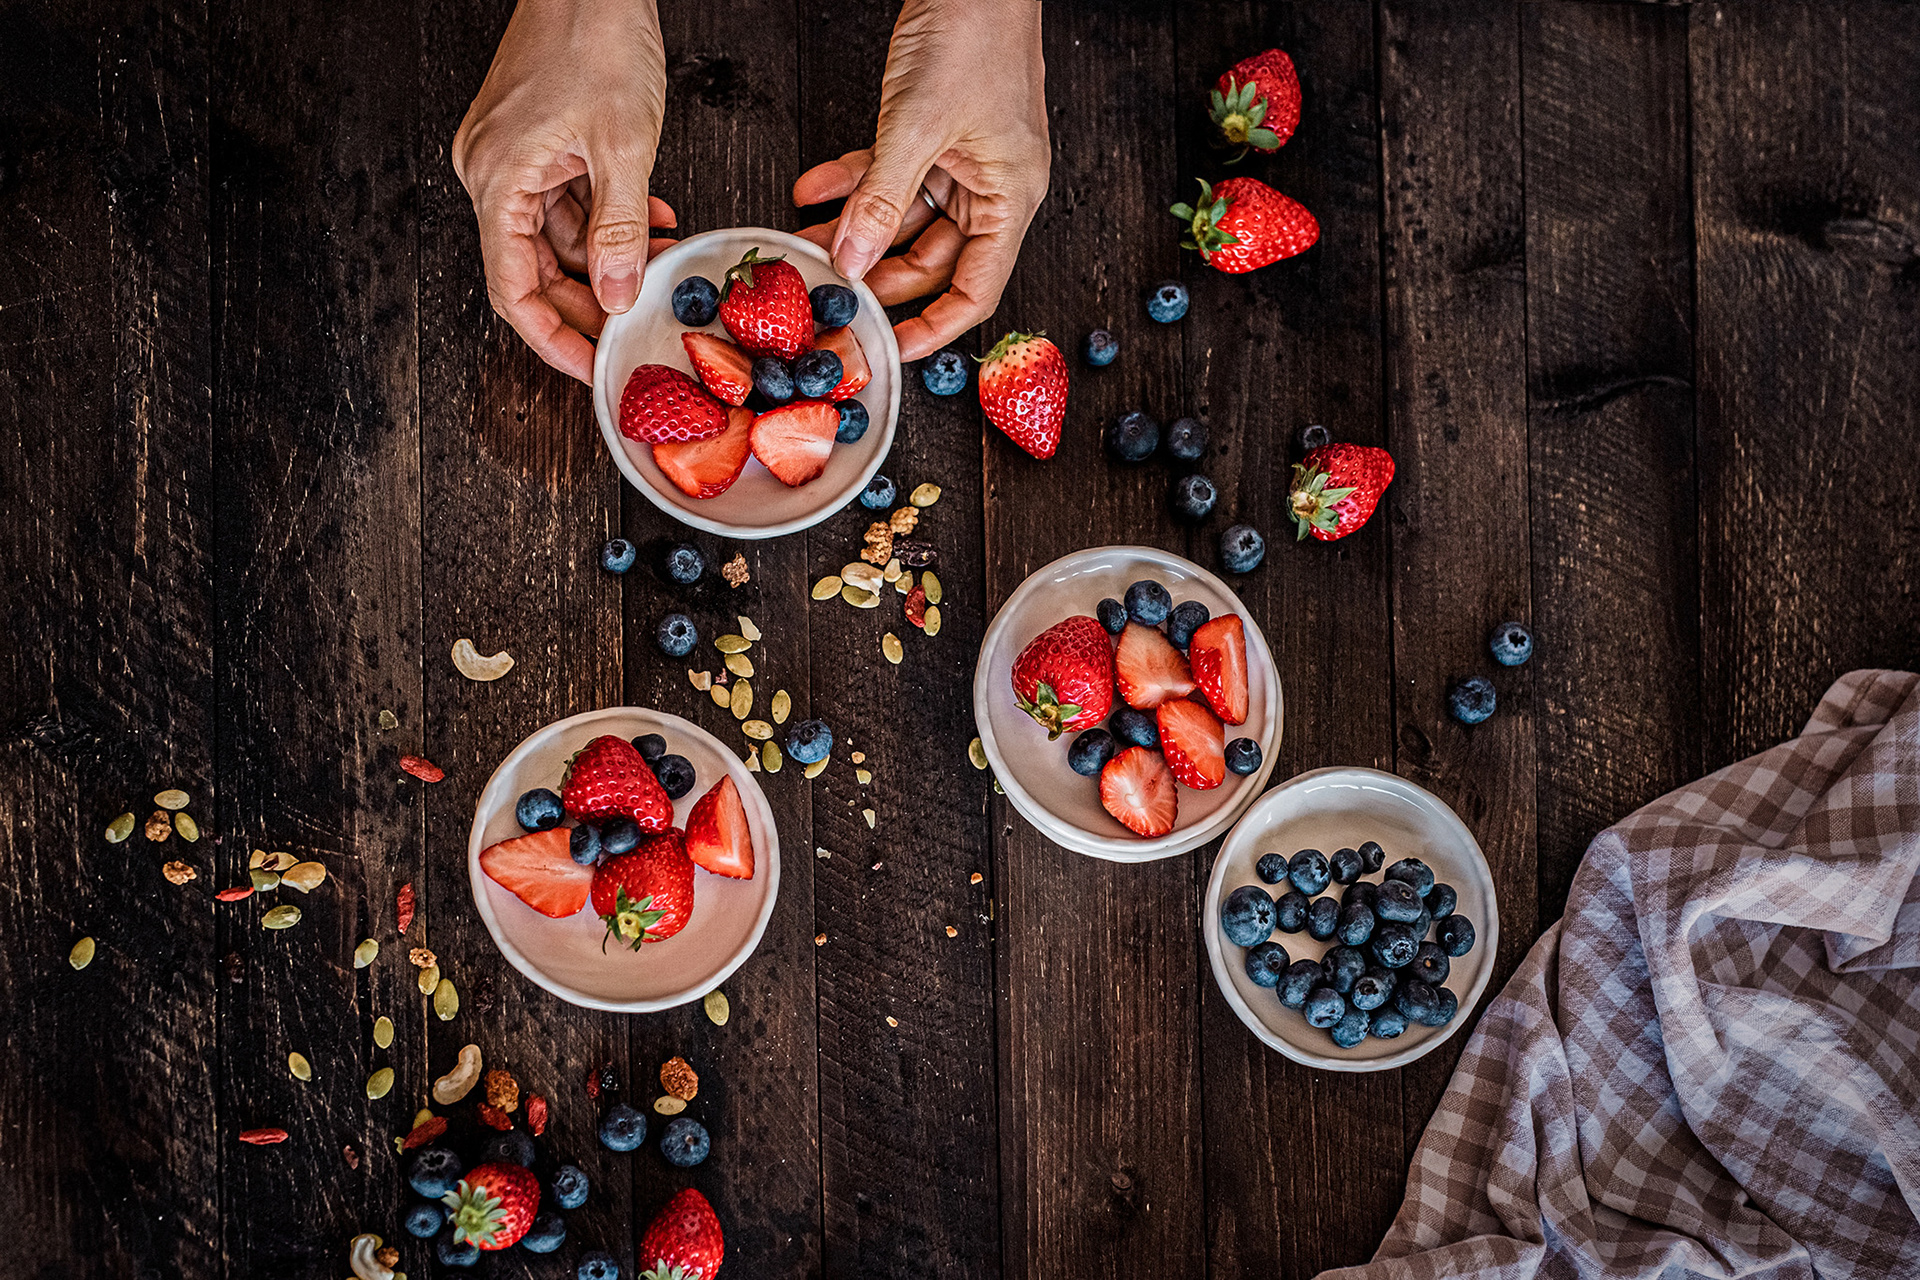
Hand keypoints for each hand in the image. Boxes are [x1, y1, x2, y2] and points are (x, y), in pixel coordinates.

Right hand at [452, 0, 677, 382]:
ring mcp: (512, 157)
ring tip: (653, 269)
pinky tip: (648, 223)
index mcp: (497, 178)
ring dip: (605, 261)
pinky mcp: (536, 142)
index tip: (588, 366)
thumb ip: (618, 229)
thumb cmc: (596, 37)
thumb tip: (618, 294)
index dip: (551, 337)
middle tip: (632, 326)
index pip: (511, 287)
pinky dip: (605, 221)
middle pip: (531, 269)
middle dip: (586, 302)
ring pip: (555, 238)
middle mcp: (492, 172)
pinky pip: (567, 202)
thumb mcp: (623, 146)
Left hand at [793, 0, 1049, 361]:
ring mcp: (961, 160)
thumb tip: (852, 261)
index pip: (978, 288)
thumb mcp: (918, 125)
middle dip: (879, 276)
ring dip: (855, 231)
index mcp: (1010, 197)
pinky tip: (811, 192)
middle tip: (830, 295)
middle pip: (934, 260)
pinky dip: (851, 184)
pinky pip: (889, 176)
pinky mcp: (934, 134)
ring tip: (806, 243)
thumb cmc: (974, 32)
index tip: (893, 348)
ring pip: (904, 219)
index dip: (937, 327)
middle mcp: (990, 186)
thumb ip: (882, 197)